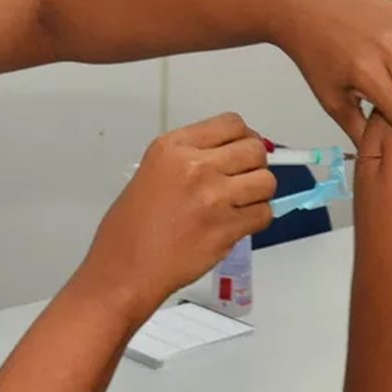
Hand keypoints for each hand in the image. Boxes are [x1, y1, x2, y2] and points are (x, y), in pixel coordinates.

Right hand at [79, 113, 275, 324]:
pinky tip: (237, 222)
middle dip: (254, 164)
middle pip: (254, 149)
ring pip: (266, 182)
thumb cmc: (131, 227)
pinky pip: (264, 214)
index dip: (243, 137)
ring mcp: (214, 197)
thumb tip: (231, 155)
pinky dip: (256, 218)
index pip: (231, 123)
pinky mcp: (226, 228)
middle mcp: (196, 166)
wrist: (126, 268)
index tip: (241, 149)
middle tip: (243, 177)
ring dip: (259, 192)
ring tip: (241, 202)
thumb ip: (191, 157)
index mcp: (174, 147)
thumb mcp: (154, 170)